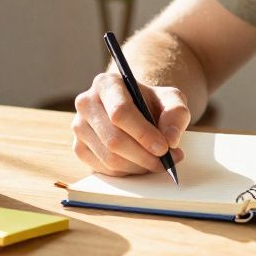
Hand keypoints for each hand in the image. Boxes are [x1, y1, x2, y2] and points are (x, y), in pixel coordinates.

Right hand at [71, 73, 189, 175]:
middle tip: (167, 161)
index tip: (164, 148)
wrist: (136, 108)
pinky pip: (103, 169)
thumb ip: (176, 113)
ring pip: (109, 158)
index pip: (120, 112)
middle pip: (113, 139)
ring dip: (138, 166)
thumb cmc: (152, 102)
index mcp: (106, 84)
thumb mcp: (171, 99)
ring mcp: (79, 127)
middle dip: (144, 156)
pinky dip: (126, 172)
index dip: (143, 134)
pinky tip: (141, 164)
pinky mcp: (79, 147)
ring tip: (158, 163)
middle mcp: (86, 103)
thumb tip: (170, 139)